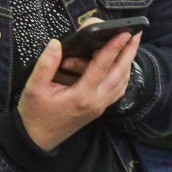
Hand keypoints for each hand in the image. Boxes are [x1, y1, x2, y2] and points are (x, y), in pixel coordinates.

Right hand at [18, 33, 140, 151]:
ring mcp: (99, 107)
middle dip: (129, 53)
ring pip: (121, 83)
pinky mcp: (99, 109)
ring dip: (128, 63)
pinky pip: (117, 91)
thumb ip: (45, 65)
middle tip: (137, 34)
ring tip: (132, 46)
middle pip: (119, 73)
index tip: (124, 32)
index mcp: (81, 95)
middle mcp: (96, 101)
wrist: (37, 139)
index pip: (102, 66)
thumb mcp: (34, 88)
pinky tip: (122, 67)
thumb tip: (56, 43)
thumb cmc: (35, 113)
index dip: (114, 47)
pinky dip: (123, 77)